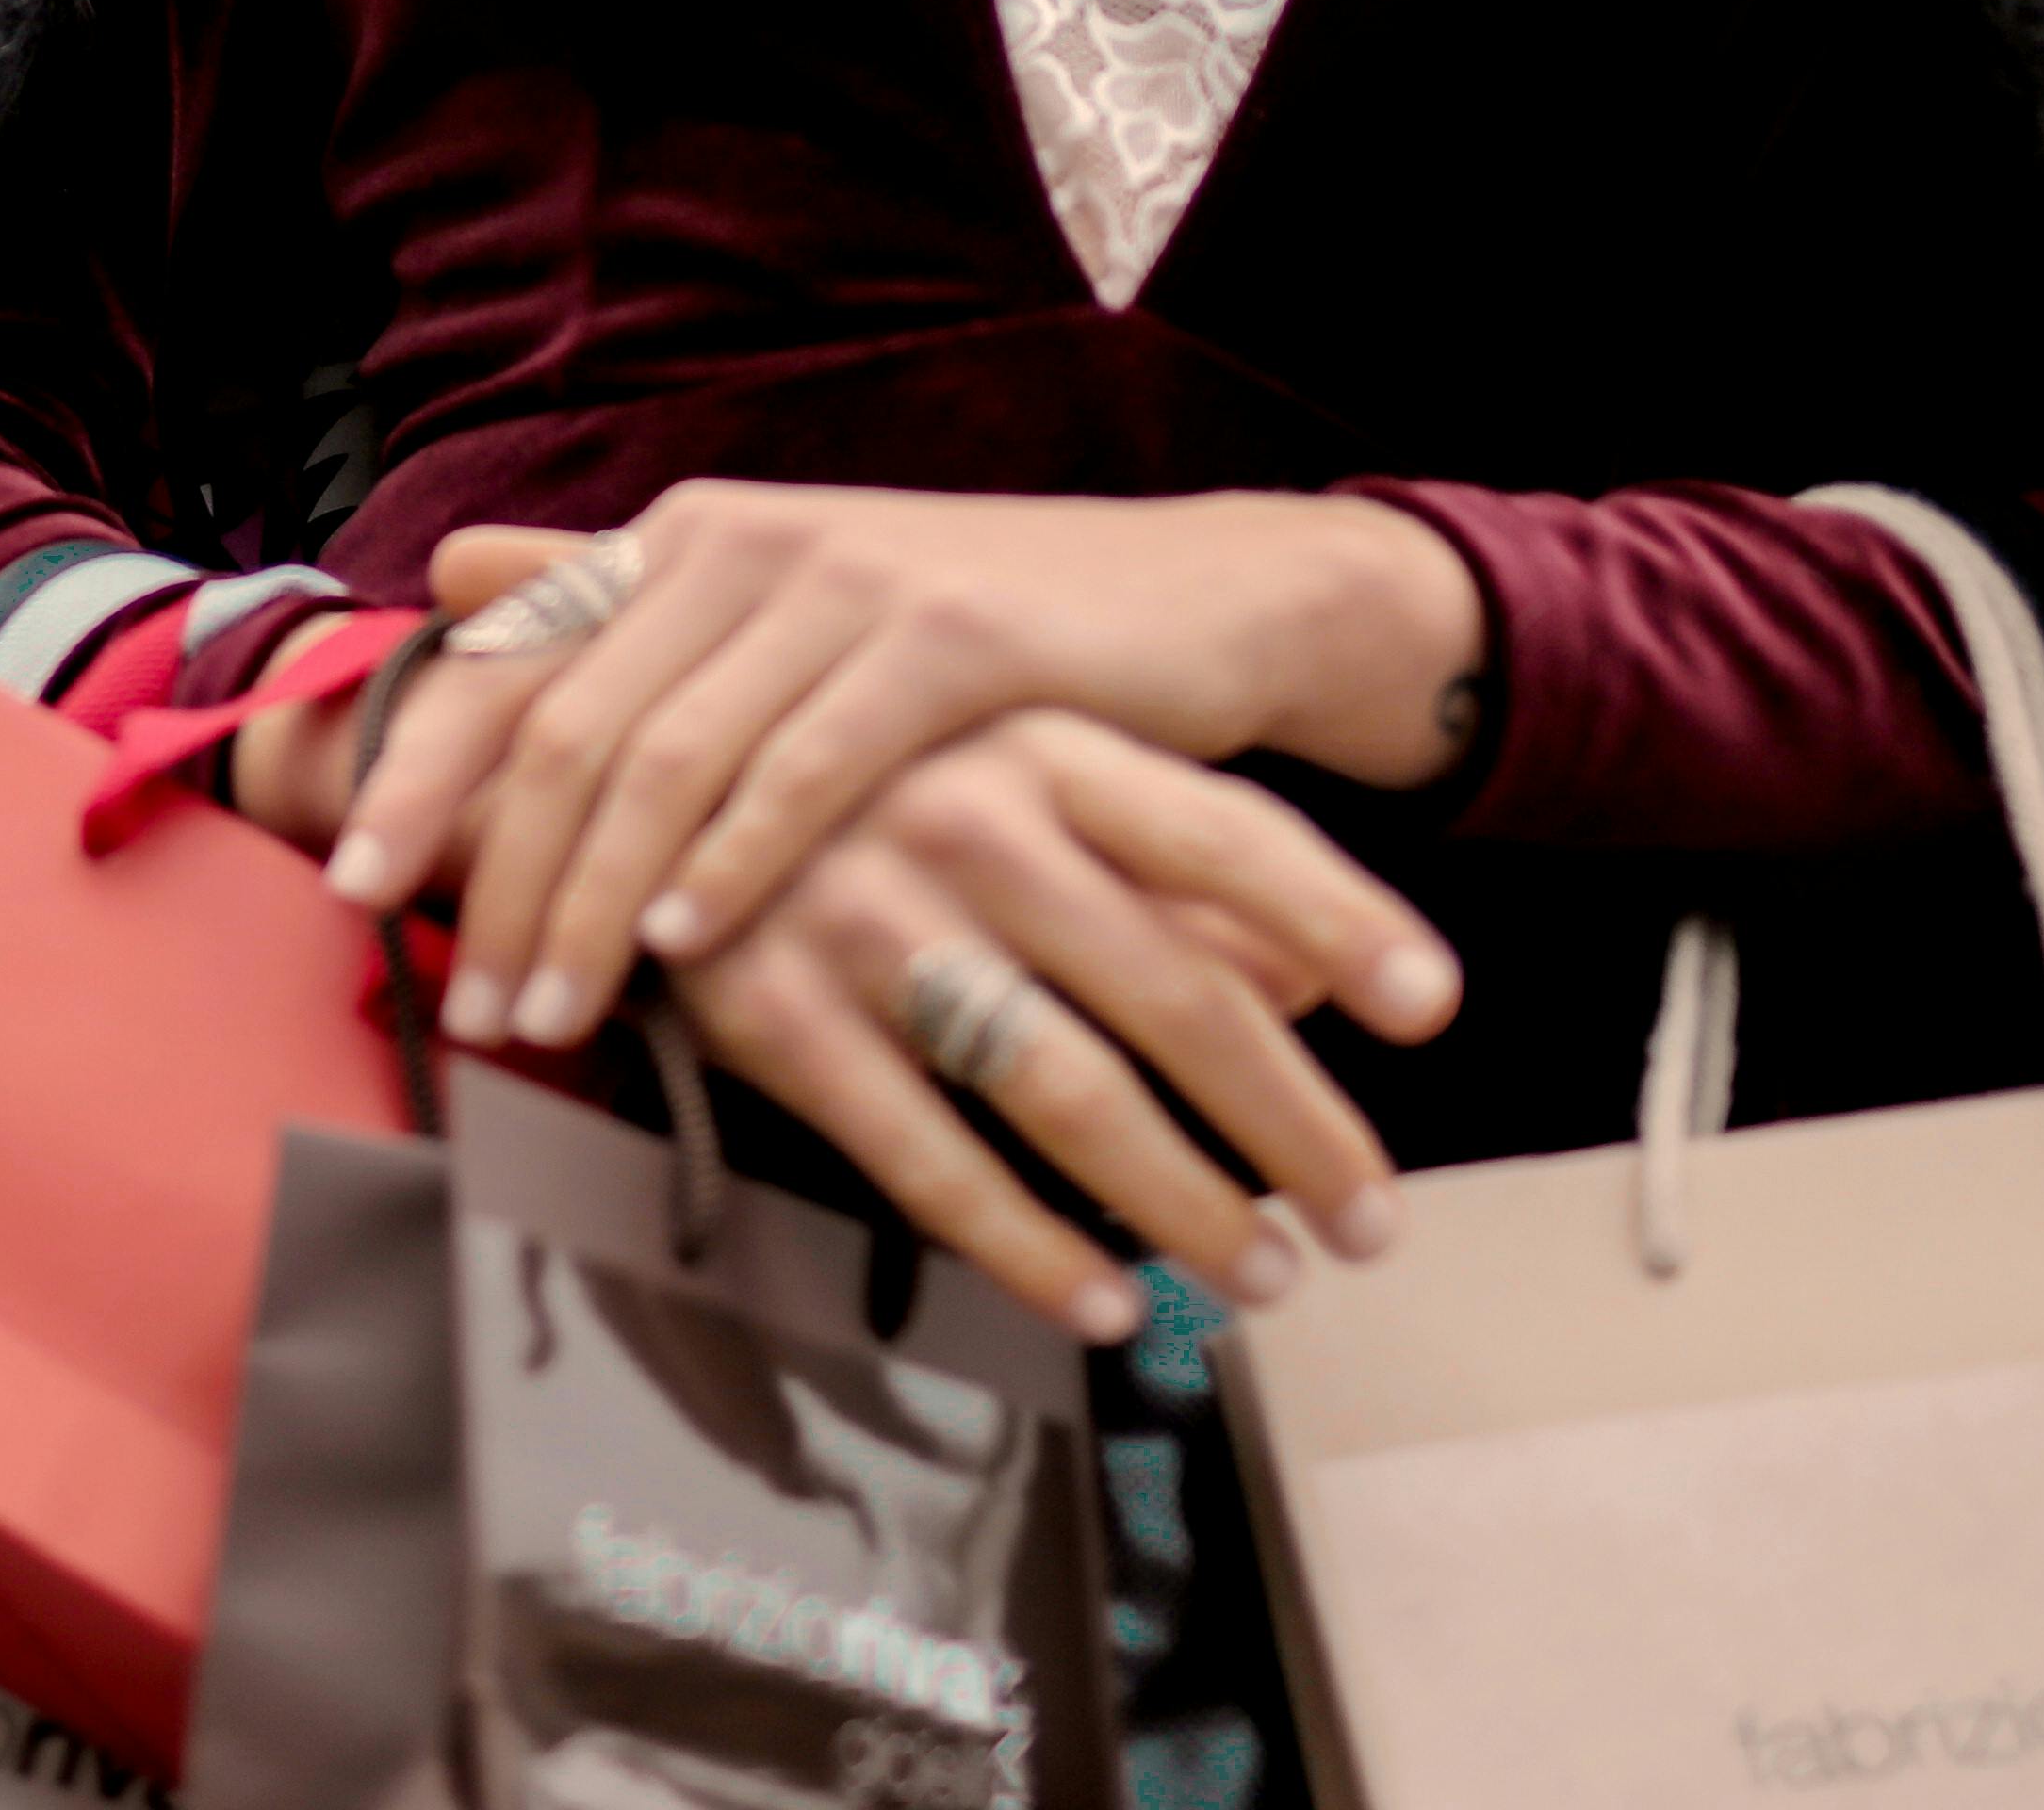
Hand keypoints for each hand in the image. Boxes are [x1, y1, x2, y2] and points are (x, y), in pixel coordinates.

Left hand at [266, 482, 1481, 1066]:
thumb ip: (626, 612)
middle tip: (463, 1004)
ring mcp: (841, 582)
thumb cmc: (969, 654)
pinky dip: (729, 863)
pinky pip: (803, 768)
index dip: (419, 771)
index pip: (507, 660)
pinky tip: (683, 947)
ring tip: (551, 1016)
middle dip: (497, 876)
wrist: (1192, 610)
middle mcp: (739, 541)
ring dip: (592, 903)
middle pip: (565, 725)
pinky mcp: (947, 638)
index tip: (354, 889)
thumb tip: (455, 574)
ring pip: (666, 759)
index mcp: (684, 541)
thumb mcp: (784, 628)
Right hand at [660, 710, 1454, 1335]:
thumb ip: (1159, 862)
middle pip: (1173, 989)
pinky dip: (1021, 1245)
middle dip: (1290, 1124)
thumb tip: (1309, 981)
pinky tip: (1096, 1303)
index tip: (1436, 1009)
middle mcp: (962, 816)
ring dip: (1182, 1203)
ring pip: (1063, 1090)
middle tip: (1369, 1225)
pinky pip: (922, 1155)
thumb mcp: (1015, 769)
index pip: (1228, 830)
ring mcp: (860, 911)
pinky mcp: (768, 1010)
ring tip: (1259, 1276)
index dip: (1342, 918)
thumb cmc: (855, 775)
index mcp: (1037, 740)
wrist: (608, 756)